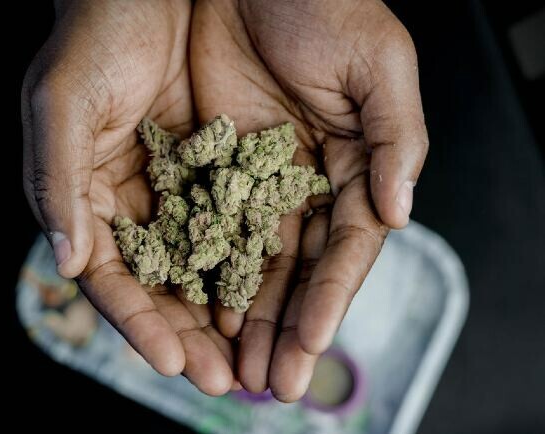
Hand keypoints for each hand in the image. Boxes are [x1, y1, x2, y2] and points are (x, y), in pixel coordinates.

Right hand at [21, 0, 235, 394]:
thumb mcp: (62, 102)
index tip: (173, 360)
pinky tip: (276, 295)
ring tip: (258, 359)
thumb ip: (57, 182)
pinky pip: (241, 224)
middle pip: (163, 287)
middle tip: (226, 381)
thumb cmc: (92, 38)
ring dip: (229, 315)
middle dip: (192, 337)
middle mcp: (135, 206)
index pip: (112, 278)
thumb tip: (67, 263)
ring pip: (206, 266)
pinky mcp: (220, 169)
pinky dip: (254, 263)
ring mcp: (180, 191)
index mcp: (88, 200)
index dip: (138, 321)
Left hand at [190, 0, 427, 399]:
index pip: (345, 248)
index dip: (330, 297)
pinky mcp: (214, 170)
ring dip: (249, 319)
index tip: (312, 342)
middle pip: (300, 271)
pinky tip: (204, 313)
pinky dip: (208, 275)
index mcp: (356, 168)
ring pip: (254, 264)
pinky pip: (210, 232)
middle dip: (288, 328)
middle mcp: (307, 186)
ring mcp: (258, 182)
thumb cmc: (327, 7)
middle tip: (275, 383)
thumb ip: (399, 138)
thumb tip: (399, 213)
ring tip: (237, 370)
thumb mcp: (379, 64)